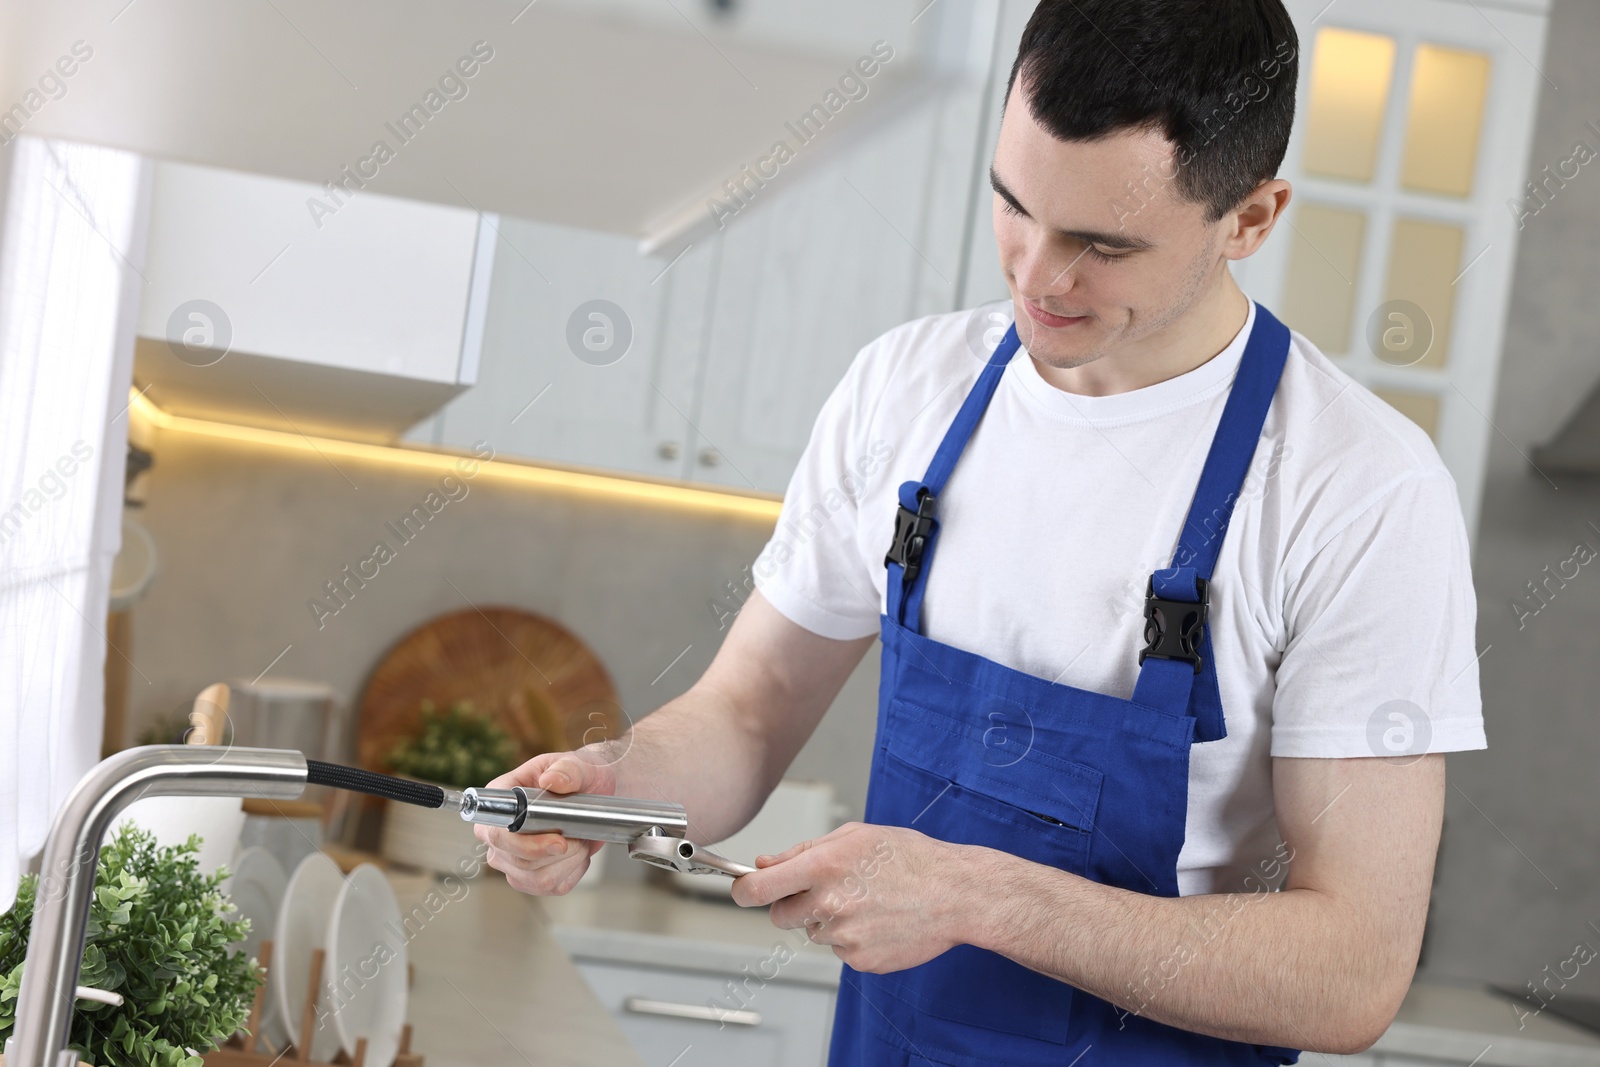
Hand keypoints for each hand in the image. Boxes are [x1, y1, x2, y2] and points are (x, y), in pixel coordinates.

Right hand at [475, 750, 617, 895]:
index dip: (524, 844)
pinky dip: (572, 872)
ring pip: (536, 880)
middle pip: (517, 862)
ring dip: (568, 863)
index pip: (495, 833)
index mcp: (500, 801)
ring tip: (581, 841)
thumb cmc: (580, 775)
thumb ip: (567, 769)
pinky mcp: (531, 876)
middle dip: (558, 854)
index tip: (558, 842)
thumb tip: (551, 780)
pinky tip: (578, 854)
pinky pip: (551, 887)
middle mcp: (499, 833)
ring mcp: (512, 858)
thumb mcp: (579, 765)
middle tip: (580, 836)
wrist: (597, 792)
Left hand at [729, 823, 973, 973]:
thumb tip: (764, 864)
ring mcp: (845, 937)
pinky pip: (840, 950)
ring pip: (814, 932)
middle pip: (780, 917)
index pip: (759, 888)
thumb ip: (802, 852)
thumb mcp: (854, 836)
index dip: (743, 890)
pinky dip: (853, 938)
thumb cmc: (908, 858)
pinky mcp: (860, 961)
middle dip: (792, 905)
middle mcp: (830, 904)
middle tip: (825, 892)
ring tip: (867, 901)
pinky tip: (879, 920)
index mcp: (823, 867)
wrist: (955, 893)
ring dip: (829, 920)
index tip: (741, 891)